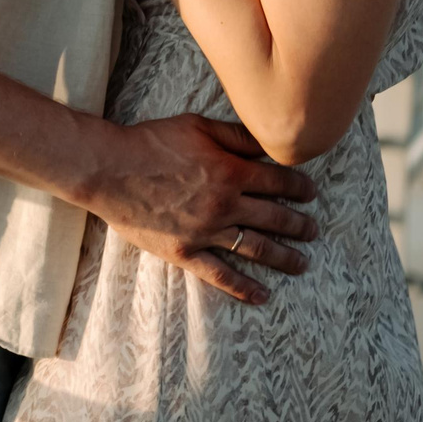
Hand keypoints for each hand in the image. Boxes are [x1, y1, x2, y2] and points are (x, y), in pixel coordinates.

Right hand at [77, 114, 319, 304]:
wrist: (109, 168)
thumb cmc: (151, 141)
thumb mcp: (196, 126)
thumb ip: (236, 135)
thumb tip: (268, 142)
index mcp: (230, 172)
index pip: (279, 183)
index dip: (300, 188)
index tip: (310, 193)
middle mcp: (225, 204)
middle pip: (274, 218)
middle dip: (299, 225)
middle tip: (313, 231)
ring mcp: (206, 231)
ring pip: (256, 248)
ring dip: (284, 257)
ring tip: (302, 263)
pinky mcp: (185, 252)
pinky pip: (220, 275)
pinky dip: (243, 288)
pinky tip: (262, 296)